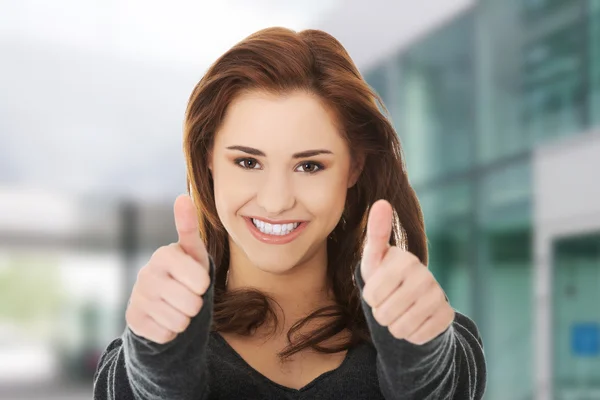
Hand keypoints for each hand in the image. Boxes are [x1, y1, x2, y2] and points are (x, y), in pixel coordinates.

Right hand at [125, 194, 210, 343]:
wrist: (162, 303)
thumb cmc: (185, 274)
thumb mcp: (193, 253)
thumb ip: (189, 227)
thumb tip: (182, 197)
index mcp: (164, 255)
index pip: (200, 281)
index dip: (203, 284)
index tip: (195, 279)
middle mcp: (147, 274)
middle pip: (192, 304)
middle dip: (195, 304)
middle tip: (186, 295)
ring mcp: (138, 297)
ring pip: (180, 322)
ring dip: (184, 318)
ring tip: (175, 306)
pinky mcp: (133, 320)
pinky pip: (167, 335)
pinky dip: (170, 331)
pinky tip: (163, 317)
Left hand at [360, 200, 453, 344]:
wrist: (413, 300)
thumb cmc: (386, 276)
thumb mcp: (375, 258)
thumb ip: (376, 232)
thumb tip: (381, 201)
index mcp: (404, 260)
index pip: (372, 295)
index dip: (371, 298)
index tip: (378, 287)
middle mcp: (424, 275)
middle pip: (384, 314)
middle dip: (381, 313)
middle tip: (390, 301)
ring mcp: (438, 295)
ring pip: (399, 328)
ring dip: (394, 326)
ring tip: (400, 311)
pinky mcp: (446, 315)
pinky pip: (416, 337)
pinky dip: (411, 334)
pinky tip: (415, 320)